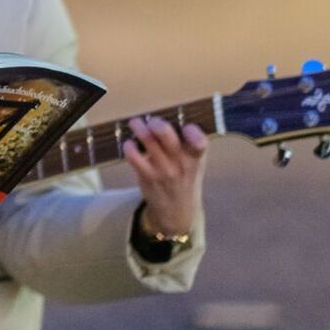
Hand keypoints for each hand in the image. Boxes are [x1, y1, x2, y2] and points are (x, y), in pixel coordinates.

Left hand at [124, 115, 208, 236]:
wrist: (178, 212)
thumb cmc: (185, 178)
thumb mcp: (196, 163)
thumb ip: (188, 143)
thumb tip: (168, 117)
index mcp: (196, 157)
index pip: (199, 144)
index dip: (193, 133)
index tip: (186, 127)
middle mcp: (181, 163)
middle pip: (168, 138)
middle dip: (157, 124)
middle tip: (152, 121)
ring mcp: (163, 170)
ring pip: (148, 142)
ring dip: (139, 129)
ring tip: (135, 123)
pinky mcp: (146, 176)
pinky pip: (133, 156)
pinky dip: (129, 146)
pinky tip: (130, 144)